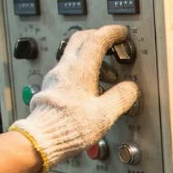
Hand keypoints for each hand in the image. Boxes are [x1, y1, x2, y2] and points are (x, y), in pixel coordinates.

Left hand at [9, 25, 138, 170]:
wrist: (42, 139)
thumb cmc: (69, 126)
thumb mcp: (104, 114)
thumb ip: (121, 97)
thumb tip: (130, 89)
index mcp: (80, 70)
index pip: (97, 39)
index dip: (111, 33)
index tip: (121, 33)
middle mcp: (65, 69)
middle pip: (81, 39)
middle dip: (98, 37)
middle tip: (112, 44)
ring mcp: (55, 77)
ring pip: (74, 55)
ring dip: (92, 57)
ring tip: (107, 75)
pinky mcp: (51, 88)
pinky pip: (68, 70)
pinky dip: (83, 71)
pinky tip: (90, 88)